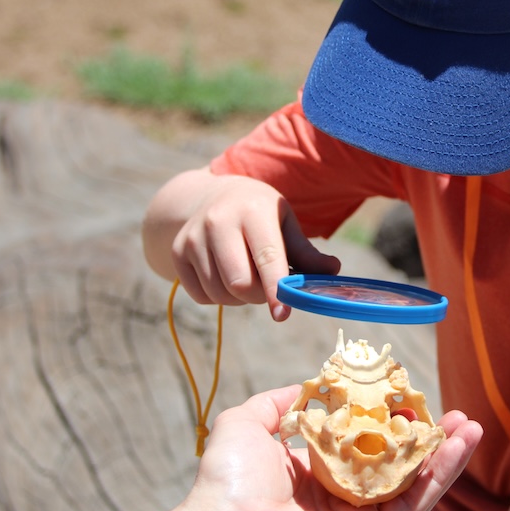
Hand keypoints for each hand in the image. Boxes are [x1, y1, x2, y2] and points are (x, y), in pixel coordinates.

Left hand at [117, 385, 481, 510]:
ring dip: (447, 457)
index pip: (371, 440)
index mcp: (321, 466)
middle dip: (434, 439)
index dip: (397, 419)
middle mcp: (345, 490)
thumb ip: (278, 402)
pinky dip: (436, 481)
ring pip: (416, 484)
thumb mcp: (245, 423)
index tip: (416, 396)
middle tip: (460, 416)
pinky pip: (410, 506)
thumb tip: (307, 385)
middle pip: (402, 462)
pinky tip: (451, 453)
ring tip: (471, 431)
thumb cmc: (227, 479)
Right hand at [151, 167, 340, 317]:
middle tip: (267, 287)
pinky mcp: (177, 253)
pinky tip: (225, 276)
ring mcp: (193, 238)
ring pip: (220, 294)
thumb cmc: (257, 213)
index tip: (282, 313)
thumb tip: (332, 272)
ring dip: (239, 299)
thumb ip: (306, 252)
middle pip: (240, 283)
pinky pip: (201, 296)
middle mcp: (218, 222)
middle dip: (258, 296)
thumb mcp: (284, 222)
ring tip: (247, 277)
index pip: (266, 257)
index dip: (274, 289)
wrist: (207, 196)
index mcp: (253, 211)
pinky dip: (218, 297)